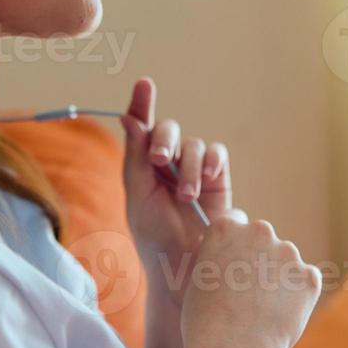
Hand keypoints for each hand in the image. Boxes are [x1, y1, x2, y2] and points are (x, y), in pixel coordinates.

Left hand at [119, 77, 231, 304]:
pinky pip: (217, 154)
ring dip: (190, 168)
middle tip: (160, 160)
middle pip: (168, 129)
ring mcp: (194, 168)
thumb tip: (130, 118)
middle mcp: (167, 161)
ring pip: (194, 145)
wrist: (183, 263)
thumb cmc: (153, 233)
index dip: (142, 104)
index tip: (144, 84)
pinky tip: (209, 179)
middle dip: (164, 140)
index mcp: (141, 163)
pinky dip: (212, 162)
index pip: (141, 127)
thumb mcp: (137, 194)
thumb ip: (135, 156)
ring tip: (186, 197)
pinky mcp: (218, 177)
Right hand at [179, 211, 321, 347]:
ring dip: (278, 278)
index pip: (235, 220)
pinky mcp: (309, 277)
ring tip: (262, 312)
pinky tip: (280, 317)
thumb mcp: (196, 281)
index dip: (234, 242)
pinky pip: (305, 281)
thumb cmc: (205, 324)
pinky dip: (298, 296)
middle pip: (262, 237)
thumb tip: (227, 260)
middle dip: (258, 257)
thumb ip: (215, 260)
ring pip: (285, 262)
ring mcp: (288, 253)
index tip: (234, 259)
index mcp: (226, 228)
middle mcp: (259, 231)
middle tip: (249, 292)